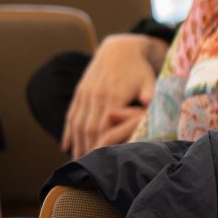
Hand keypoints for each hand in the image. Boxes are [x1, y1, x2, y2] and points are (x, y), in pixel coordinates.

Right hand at [62, 33, 162, 157]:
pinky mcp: (80, 91)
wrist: (119, 49)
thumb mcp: (149, 82)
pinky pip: (71, 114)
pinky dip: (67, 131)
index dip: (99, 146)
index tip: (99, 162)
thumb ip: (150, 99)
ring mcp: (85, 93)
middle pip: (88, 129)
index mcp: (114, 96)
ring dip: (75, 144)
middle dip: (86, 149)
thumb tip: (152, 115)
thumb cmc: (139, 70)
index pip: (103, 128)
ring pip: (77, 123)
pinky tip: (65, 146)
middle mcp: (96, 95)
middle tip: (86, 169)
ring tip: (76, 161)